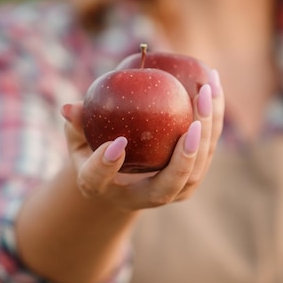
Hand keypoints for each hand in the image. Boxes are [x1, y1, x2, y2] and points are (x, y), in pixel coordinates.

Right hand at [61, 69, 224, 212]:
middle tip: (192, 122)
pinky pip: (207, 147)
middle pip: (170, 184)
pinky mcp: (192, 175)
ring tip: (207, 89)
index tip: (115, 143)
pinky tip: (213, 84)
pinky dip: (214, 118)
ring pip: (198, 167)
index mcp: (106, 190)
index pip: (100, 181)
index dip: (105, 165)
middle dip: (185, 156)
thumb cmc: (96, 153)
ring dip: (208, 129)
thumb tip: (68, 107)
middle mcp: (144, 198)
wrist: (123, 179)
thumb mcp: (78, 141)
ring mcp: (173, 190)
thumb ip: (76, 125)